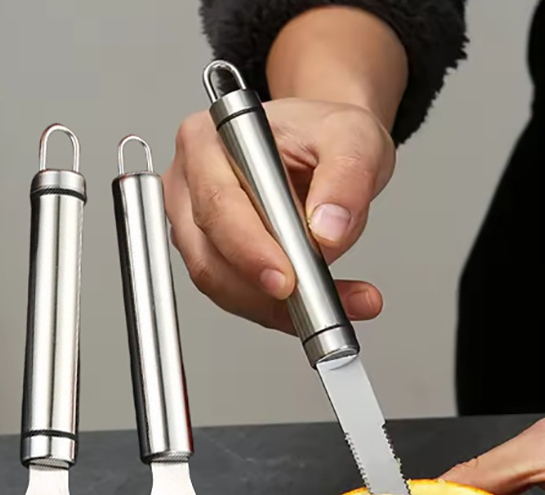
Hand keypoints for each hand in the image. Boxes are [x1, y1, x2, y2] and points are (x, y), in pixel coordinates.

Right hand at [162, 100, 394, 330]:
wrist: (327, 148)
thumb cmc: (325, 134)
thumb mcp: (353, 138)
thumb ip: (346, 178)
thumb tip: (329, 229)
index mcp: (208, 140)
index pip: (218, 204)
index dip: (249, 248)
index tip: (287, 279)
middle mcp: (191, 183)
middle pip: (210, 255)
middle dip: (265, 291)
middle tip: (319, 303)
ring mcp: (197, 225)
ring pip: (224, 285)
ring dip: (281, 308)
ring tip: (342, 302)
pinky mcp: (216, 256)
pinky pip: (243, 296)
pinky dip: (284, 310)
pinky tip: (326, 303)